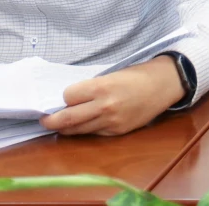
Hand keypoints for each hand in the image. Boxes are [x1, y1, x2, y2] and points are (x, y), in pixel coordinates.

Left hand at [41, 58, 182, 135]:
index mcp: (102, 87)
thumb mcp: (112, 75)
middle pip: (67, 118)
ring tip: (59, 125)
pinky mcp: (118, 132)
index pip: (68, 96)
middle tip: (44, 120)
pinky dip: (86, 130)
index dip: (65, 96)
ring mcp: (111, 122)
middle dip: (51, 121)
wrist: (164, 85)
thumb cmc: (138, 75)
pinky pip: (94, 133)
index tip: (64, 96)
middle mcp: (104, 107)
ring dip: (66, 128)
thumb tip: (70, 98)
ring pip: (78, 130)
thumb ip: (92, 88)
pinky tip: (83, 126)